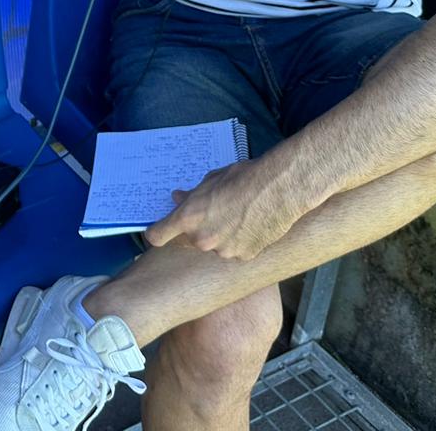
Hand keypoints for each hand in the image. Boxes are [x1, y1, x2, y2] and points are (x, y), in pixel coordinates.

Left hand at [144, 158, 302, 261]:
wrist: (278, 190)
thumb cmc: (243, 179)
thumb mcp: (210, 180)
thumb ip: (192, 195)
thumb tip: (178, 198)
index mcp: (188, 218)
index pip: (157, 236)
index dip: (156, 232)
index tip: (159, 229)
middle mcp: (202, 239)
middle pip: (189, 239)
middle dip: (196, 228)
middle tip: (213, 213)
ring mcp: (223, 251)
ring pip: (213, 246)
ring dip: (219, 235)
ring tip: (237, 216)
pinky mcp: (243, 256)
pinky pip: (234, 250)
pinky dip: (238, 242)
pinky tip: (250, 225)